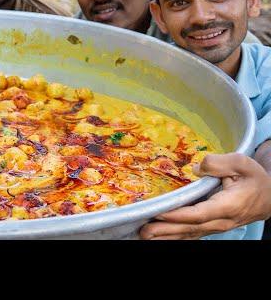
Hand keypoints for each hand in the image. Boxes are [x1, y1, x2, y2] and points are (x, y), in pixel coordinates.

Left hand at [140, 153, 270, 239]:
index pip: (200, 213)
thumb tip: (197, 167)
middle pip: (190, 227)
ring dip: (167, 237)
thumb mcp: (242, 163)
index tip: (159, 213)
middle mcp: (221, 221)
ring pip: (189, 234)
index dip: (179, 215)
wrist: (269, 196)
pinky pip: (192, 234)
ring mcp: (216, 226)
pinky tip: (160, 238)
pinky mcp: (212, 226)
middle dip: (166, 230)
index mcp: (228, 206)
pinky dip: (175, 237)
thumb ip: (219, 163)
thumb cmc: (254, 178)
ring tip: (144, 236)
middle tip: (143, 231)